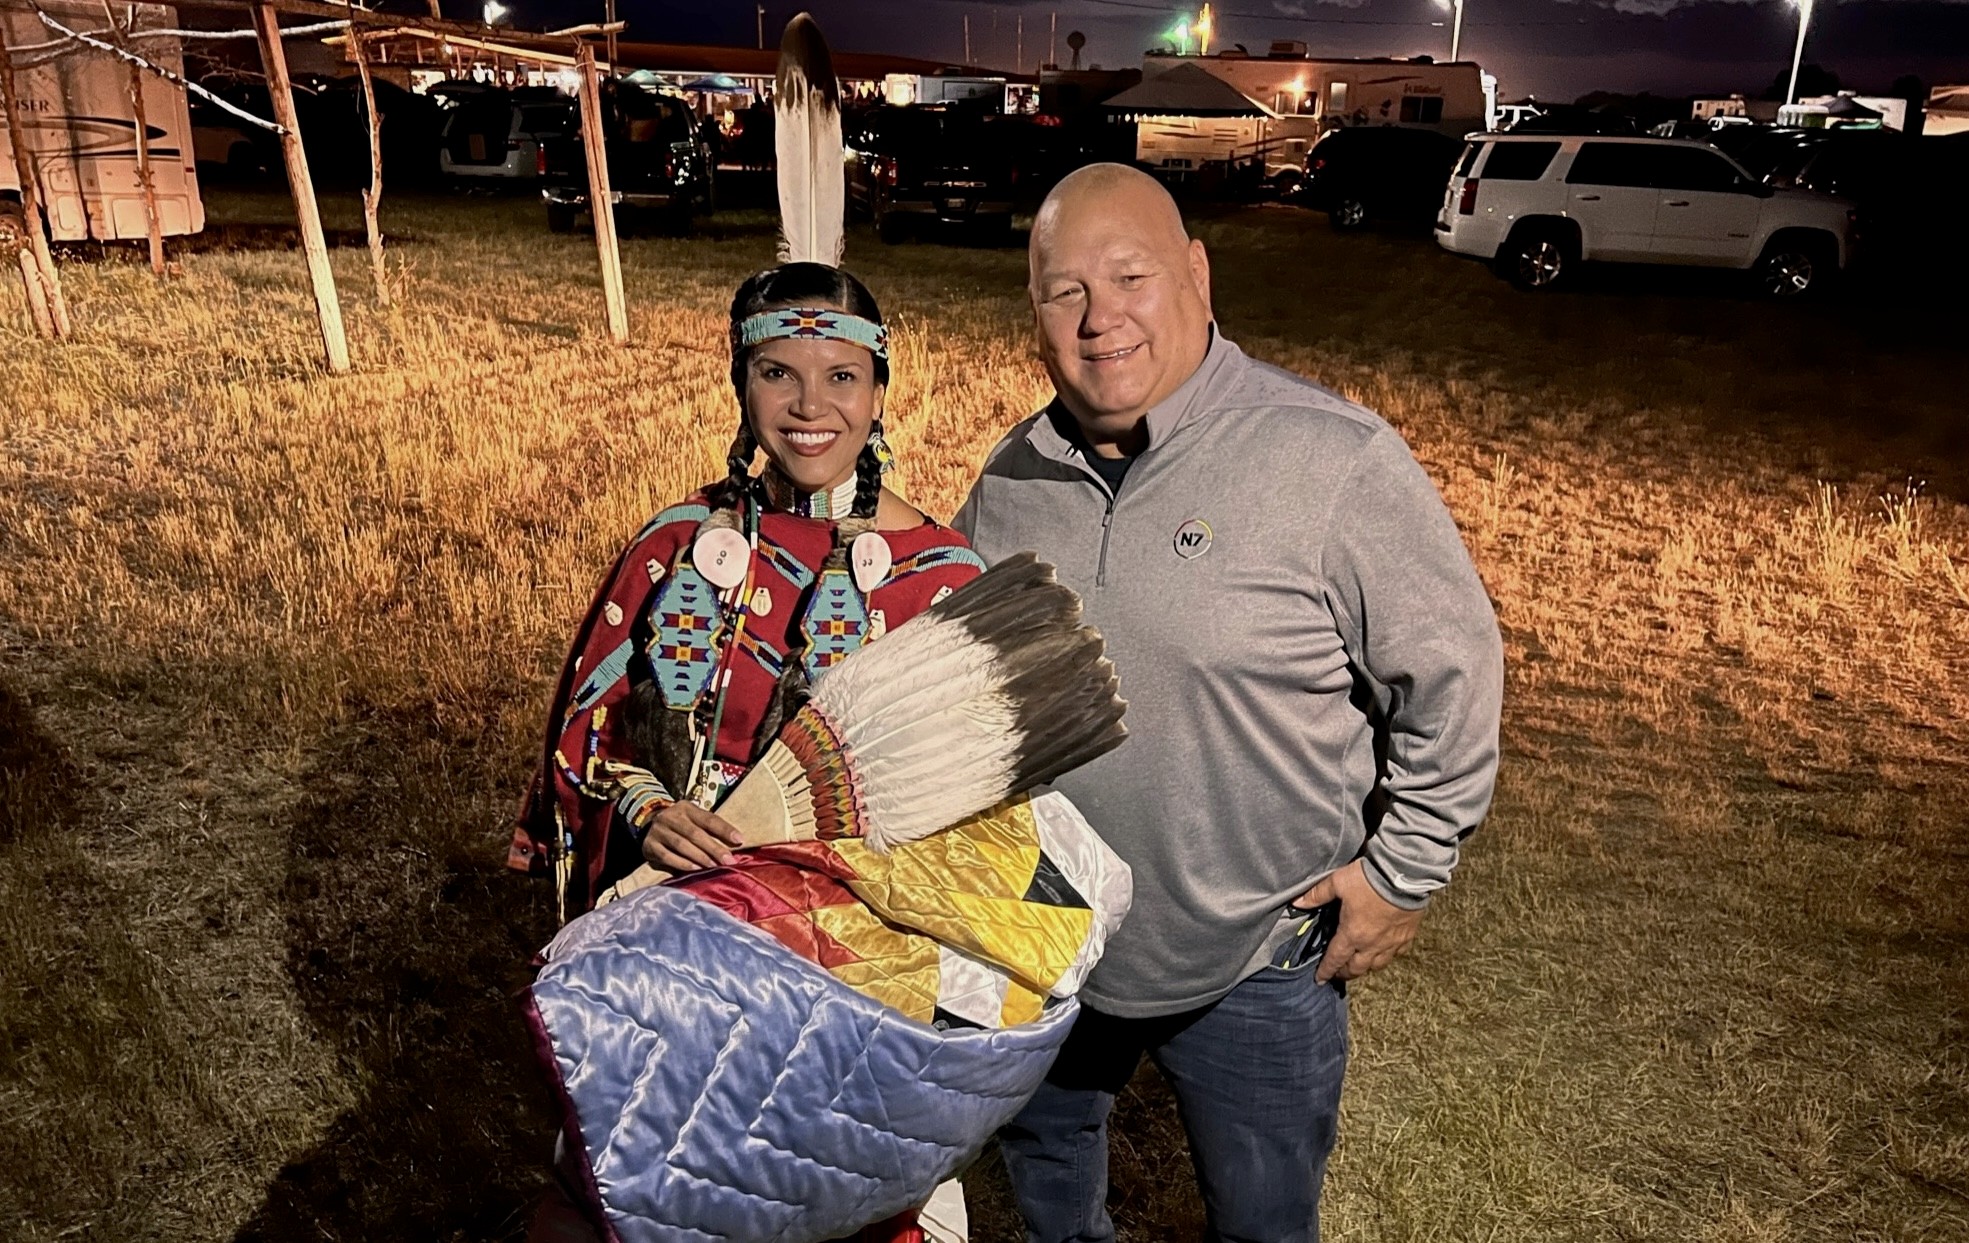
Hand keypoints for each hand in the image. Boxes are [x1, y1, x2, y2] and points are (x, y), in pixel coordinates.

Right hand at [640, 801, 744, 871]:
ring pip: (681, 845)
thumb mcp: (693, 820)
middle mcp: (671, 817)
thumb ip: (710, 829)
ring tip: (714, 866)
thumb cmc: (680, 825)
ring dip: (700, 857)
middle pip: (695, 834)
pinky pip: (668, 856)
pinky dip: (682, 864)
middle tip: (728, 860)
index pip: (708, 818)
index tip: (739, 840)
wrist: (647, 825)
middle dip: (714, 848)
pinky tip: (695, 869)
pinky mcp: (650, 845)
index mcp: (686, 808)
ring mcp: (658, 831)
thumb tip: (735, 843)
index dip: (724, 829)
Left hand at [1292, 860, 1424, 983]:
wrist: (1404, 874)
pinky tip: (1383, 952)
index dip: (1326, 970)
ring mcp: (1391, 943)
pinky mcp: (1407, 936)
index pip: (1335, 959)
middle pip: (1357, 969)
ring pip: (1377, 966)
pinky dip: (1386, 957)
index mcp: (1352, 934)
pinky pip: (1395, 954)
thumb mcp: (1337, 882)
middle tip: (1338, 973)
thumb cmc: (1369, 879)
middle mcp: (1371, 944)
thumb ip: (1317, 894)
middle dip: (1345, 973)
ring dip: (1365, 968)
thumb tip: (1297, 902)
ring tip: (1359, 966)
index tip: (1320, 979)